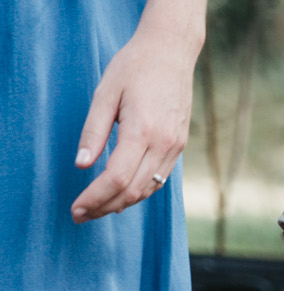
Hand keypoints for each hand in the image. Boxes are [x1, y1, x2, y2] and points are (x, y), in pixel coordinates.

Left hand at [72, 4, 202, 222]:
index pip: (117, 177)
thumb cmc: (134, 68)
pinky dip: (137, 191)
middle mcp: (163, 144)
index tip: (76, 209)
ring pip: (147, 189)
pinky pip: (157, 179)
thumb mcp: (105, 94)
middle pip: (133, 191)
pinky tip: (120, 193)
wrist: (171, 54)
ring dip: (121, 203)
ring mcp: (175, 148)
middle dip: (104, 207)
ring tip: (97, 208)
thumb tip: (82, 165)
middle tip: (80, 215)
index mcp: (143, 131)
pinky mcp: (178, 147)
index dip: (95, 197)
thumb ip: (93, 131)